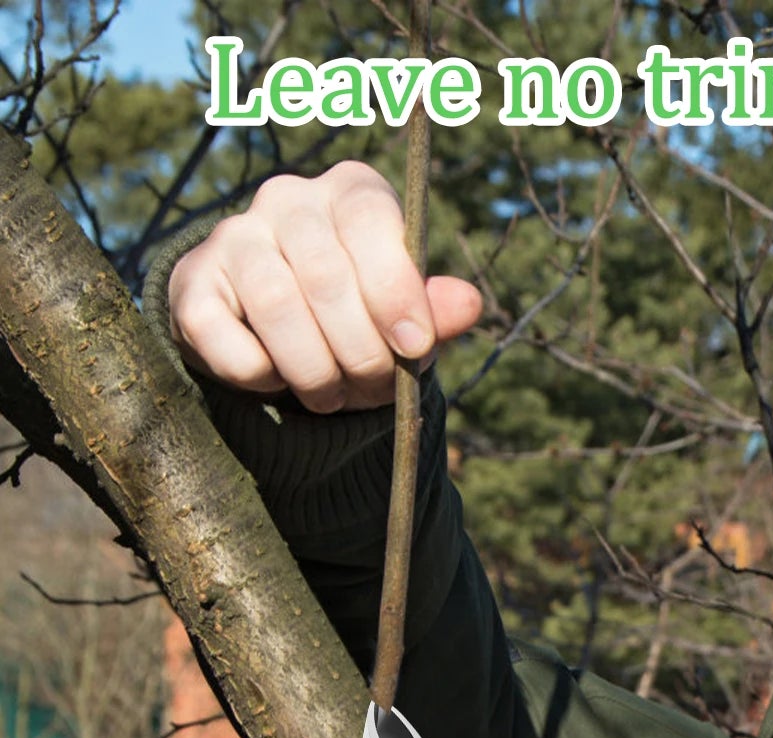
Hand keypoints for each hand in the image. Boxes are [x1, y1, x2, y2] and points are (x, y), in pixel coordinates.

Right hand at [166, 161, 481, 412]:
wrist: (279, 340)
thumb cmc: (360, 321)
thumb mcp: (407, 320)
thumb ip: (436, 313)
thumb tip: (468, 305)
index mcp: (350, 193)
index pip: (369, 218)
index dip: (395, 288)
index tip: (414, 348)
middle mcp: (287, 200)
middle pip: (325, 274)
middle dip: (361, 351)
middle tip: (373, 388)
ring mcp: (232, 237)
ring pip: (277, 307)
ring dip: (316, 372)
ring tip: (333, 397)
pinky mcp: (192, 286)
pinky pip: (229, 342)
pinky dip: (263, 379)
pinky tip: (278, 379)